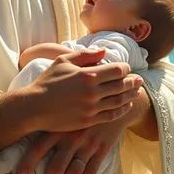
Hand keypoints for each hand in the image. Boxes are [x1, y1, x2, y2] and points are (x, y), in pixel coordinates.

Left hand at [15, 118, 128, 173]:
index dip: (28, 163)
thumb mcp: (62, 110)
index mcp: (59, 126)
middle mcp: (72, 135)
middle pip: (57, 165)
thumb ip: (46, 120)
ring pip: (74, 171)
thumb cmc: (79, 107)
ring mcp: (89, 143)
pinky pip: (90, 171)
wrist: (112, 101)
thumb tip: (19, 129)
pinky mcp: (102, 148)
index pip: (39, 146)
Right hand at [27, 49, 142, 133]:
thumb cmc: (47, 81)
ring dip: (130, 95)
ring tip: (137, 92)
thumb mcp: (63, 61)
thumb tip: (104, 52)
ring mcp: (92, 108)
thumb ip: (85, 55)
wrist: (34, 107)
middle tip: (140, 80)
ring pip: (119, 101)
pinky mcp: (89, 120)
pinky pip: (111, 115)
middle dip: (133, 81)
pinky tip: (125, 105)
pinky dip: (122, 110)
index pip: (117, 70)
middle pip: (122, 85)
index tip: (126, 68)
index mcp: (88, 75)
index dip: (125, 69)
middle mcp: (93, 92)